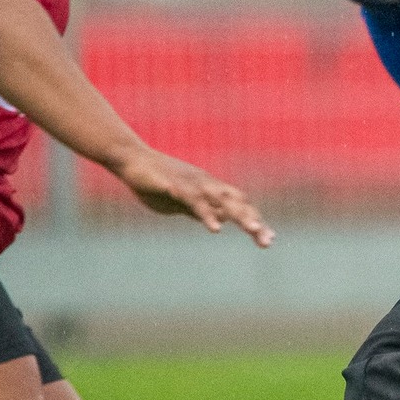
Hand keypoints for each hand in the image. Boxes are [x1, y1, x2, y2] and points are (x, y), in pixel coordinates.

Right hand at [113, 147, 273, 246]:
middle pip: (237, 202)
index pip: (239, 205)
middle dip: (253, 221)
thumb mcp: (182, 202)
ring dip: (239, 214)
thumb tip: (220, 221)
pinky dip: (207, 213)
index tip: (269, 240)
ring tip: (253, 230)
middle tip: (267, 241)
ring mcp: (192, 183)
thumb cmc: (155, 181)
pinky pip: (194, 201)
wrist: (131, 159)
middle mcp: (206, 184)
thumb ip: (201, 211)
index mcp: (209, 189)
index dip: (255, 220)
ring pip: (222, 199)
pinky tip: (215, 229)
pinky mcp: (174, 185)